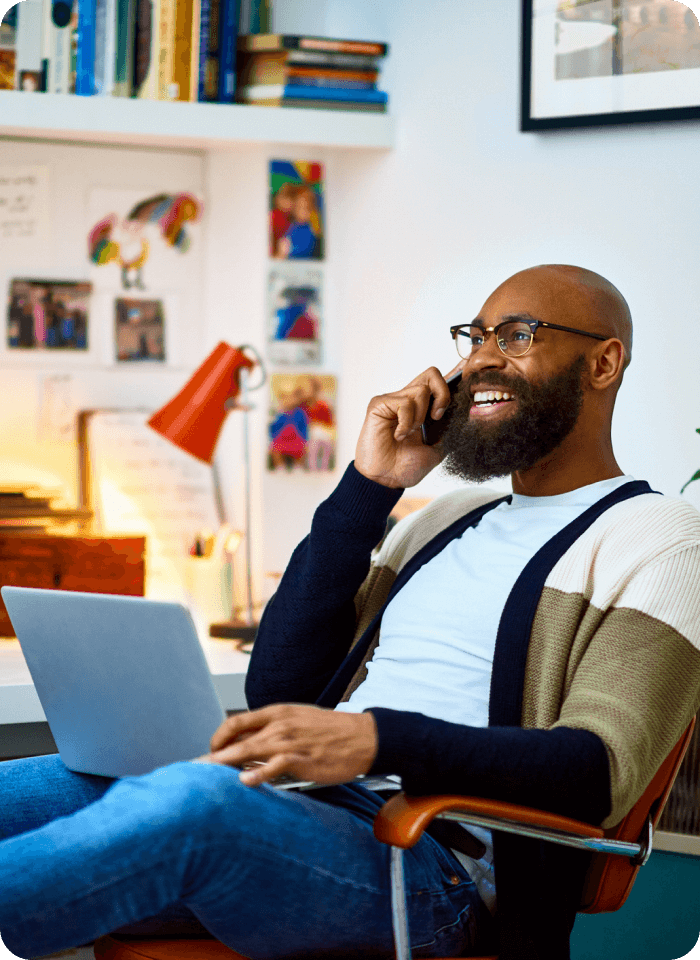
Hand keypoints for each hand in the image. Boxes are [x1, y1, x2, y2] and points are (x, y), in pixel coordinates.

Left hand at [194, 704, 377, 786]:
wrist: (364, 736)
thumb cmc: (331, 731)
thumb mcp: (299, 721)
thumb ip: (273, 730)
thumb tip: (248, 747)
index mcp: (278, 712)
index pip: (236, 721)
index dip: (218, 737)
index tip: (209, 751)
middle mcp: (280, 724)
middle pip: (237, 737)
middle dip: (212, 754)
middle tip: (193, 768)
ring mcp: (291, 741)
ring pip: (250, 750)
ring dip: (225, 762)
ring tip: (206, 775)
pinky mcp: (303, 759)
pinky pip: (275, 765)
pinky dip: (258, 773)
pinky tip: (244, 781)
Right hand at [354, 363, 463, 487]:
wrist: (388, 480)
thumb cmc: (407, 465)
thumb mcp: (438, 447)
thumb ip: (449, 428)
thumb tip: (467, 411)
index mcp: (423, 408)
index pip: (439, 382)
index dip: (454, 374)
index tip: (467, 374)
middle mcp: (408, 399)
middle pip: (432, 374)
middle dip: (443, 394)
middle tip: (437, 417)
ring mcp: (393, 400)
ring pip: (420, 390)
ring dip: (420, 417)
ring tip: (410, 434)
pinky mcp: (379, 404)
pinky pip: (404, 402)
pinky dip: (406, 422)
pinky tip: (398, 435)